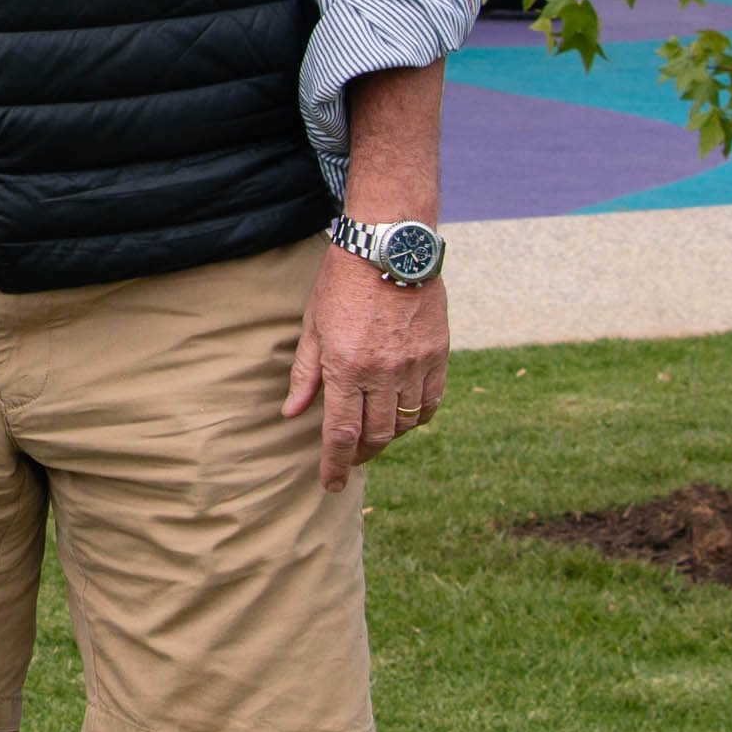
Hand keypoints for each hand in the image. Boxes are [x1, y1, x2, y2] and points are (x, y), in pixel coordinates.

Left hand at [282, 246, 448, 491]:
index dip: (335, 465)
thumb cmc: (342, 283)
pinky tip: (402, 414)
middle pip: (376, 435)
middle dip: (361, 454)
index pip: (340, 433)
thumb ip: (306, 375)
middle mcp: (383, 372)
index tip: (330, 484)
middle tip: (350, 458)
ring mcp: (415, 365)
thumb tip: (292, 413)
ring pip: (405, 423)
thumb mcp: (313, 327)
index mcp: (346, 367)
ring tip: (372, 432)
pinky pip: (431, 402)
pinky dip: (416, 416)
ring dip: (387, 436)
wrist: (389, 247)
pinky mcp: (438, 355)